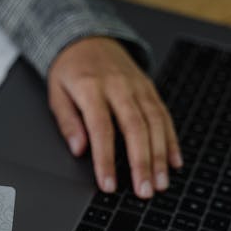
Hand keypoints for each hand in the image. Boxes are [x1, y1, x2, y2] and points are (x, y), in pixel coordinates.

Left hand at [48, 37, 181, 197]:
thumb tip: (79, 149)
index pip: (101, 129)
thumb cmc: (70, 72)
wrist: (89, 39)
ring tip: (161, 183)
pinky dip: (171, 140)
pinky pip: (164, 115)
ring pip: (155, 123)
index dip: (106, 160)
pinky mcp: (150, 88)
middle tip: (144, 191)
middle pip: (135, 128)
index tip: (109, 185)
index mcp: (91, 88)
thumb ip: (68, 122)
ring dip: (160, 156)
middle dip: (142, 163)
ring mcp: (138, 86)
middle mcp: (119, 86)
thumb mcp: (57, 94)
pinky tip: (174, 162)